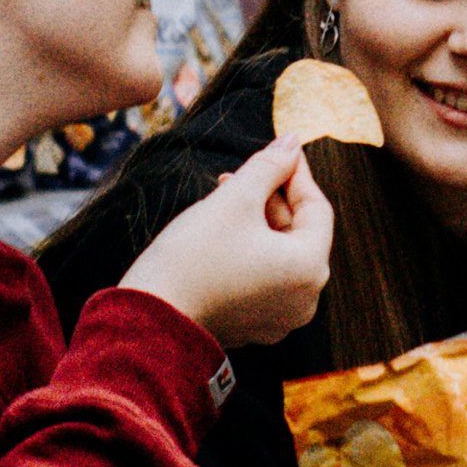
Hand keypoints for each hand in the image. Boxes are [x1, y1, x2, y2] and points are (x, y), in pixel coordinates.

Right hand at [121, 140, 333, 348]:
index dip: (297, 172)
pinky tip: (223, 232)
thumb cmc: (192, 256)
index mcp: (310, 269)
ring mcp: (281, 318)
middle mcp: (305, 299)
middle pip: (299, 233)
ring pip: (280, 254)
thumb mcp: (234, 199)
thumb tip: (292, 140)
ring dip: (259, 222)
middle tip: (241, 174)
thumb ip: (269, 166)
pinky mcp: (255, 326)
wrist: (148, 317)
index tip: (281, 147)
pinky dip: (251, 252)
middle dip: (272, 198)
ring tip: (227, 198)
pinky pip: (265, 277)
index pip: (317, 208)